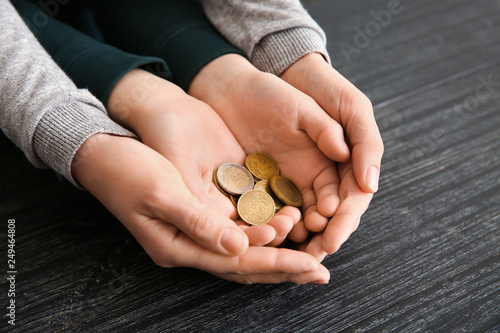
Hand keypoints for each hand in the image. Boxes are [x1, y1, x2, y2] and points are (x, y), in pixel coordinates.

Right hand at [71, 134, 329, 283]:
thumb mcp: (161, 192)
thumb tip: (239, 247)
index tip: (310, 265)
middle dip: (284, 266)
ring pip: (246, 246)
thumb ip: (199, 221)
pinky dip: (263, 227)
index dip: (275, 263)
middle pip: (245, 263)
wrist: (105, 147)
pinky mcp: (204, 206)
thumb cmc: (126, 169)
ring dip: (278, 249)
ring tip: (312, 248)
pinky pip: (239, 224)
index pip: (236, 262)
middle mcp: (191, 242)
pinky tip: (287, 224)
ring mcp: (198, 226)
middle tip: (320, 271)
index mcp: (177, 246)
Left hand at [281, 53, 383, 258]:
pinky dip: (278, 222)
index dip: (345, 219)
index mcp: (346, 158)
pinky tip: (272, 236)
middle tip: (315, 255)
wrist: (259, 81)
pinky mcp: (271, 178)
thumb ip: (358, 136)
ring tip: (295, 253)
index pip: (353, 197)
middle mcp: (324, 172)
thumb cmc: (310, 86)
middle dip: (325, 236)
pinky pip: (278, 206)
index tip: (334, 236)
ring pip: (305, 214)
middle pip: (330, 213)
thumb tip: (366, 179)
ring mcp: (297, 176)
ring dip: (303, 236)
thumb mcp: (342, 103)